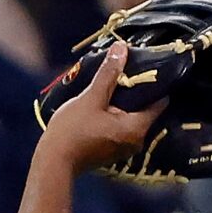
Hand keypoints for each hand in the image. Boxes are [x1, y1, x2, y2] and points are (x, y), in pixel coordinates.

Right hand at [38, 43, 162, 174]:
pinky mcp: (110, 151)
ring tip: (111, 84)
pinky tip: (102, 103)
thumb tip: (121, 47)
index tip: (144, 66)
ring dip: (122, 103)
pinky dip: (114, 115)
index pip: (160, 101)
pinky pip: (119, 127)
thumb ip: (108, 74)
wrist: (52, 164)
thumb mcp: (91, 98)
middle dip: (135, 91)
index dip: (153, 81)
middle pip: (145, 109)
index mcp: (137, 128)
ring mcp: (123, 149)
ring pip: (130, 118)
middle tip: (124, 72)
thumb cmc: (72, 132)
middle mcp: (136, 141)